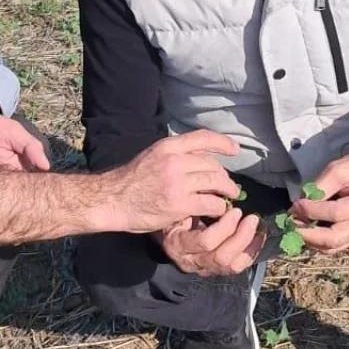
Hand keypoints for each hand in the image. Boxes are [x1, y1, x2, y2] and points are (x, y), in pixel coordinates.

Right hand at [105, 131, 241, 234]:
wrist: (113, 200)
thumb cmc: (130, 181)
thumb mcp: (151, 156)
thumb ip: (174, 154)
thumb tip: (200, 158)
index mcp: (167, 146)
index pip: (203, 138)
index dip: (223, 143)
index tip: (235, 150)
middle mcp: (174, 161)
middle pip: (213, 164)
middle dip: (224, 176)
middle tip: (227, 185)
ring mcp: (178, 182)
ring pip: (216, 182)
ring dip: (227, 191)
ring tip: (229, 197)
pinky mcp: (180, 204)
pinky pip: (210, 203)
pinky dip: (218, 207)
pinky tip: (217, 211)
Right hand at [159, 208, 264, 276]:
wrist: (169, 237)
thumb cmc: (175, 218)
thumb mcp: (178, 210)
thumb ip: (196, 205)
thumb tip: (219, 192)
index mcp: (178, 245)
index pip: (204, 242)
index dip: (225, 227)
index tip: (235, 210)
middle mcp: (192, 262)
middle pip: (221, 257)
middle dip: (241, 237)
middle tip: (251, 218)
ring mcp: (205, 269)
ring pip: (231, 266)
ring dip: (248, 245)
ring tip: (257, 227)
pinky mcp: (218, 271)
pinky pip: (238, 266)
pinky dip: (252, 251)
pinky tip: (259, 236)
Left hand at [289, 140, 348, 253]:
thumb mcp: (341, 167)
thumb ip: (320, 186)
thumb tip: (297, 205)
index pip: (337, 213)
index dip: (313, 211)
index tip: (295, 205)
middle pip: (336, 238)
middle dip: (308, 234)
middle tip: (289, 223)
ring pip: (335, 246)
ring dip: (311, 240)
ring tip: (295, 226)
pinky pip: (337, 245)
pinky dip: (318, 241)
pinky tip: (306, 229)